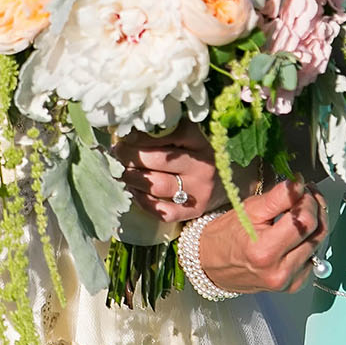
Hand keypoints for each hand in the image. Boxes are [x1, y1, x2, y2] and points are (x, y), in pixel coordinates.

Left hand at [115, 120, 244, 223]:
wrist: (228, 184)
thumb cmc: (199, 156)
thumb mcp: (190, 139)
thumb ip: (166, 133)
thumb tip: (129, 132)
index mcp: (201, 142)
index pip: (171, 134)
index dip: (144, 135)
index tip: (125, 136)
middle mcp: (202, 166)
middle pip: (159, 160)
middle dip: (131, 156)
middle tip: (117, 153)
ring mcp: (198, 192)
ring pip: (157, 185)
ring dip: (133, 178)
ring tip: (122, 172)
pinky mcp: (193, 212)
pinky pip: (162, 211)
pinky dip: (143, 202)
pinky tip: (135, 192)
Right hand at [195, 179, 326, 295]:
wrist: (212, 265)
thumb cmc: (226, 235)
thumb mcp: (248, 209)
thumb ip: (278, 197)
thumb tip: (299, 184)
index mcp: (265, 251)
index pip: (304, 220)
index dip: (308, 199)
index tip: (302, 187)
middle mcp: (280, 271)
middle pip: (317, 232)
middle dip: (316, 208)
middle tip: (307, 194)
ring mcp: (288, 281)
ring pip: (319, 244)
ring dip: (315, 223)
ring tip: (302, 210)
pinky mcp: (294, 285)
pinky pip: (313, 257)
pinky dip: (309, 241)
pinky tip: (297, 233)